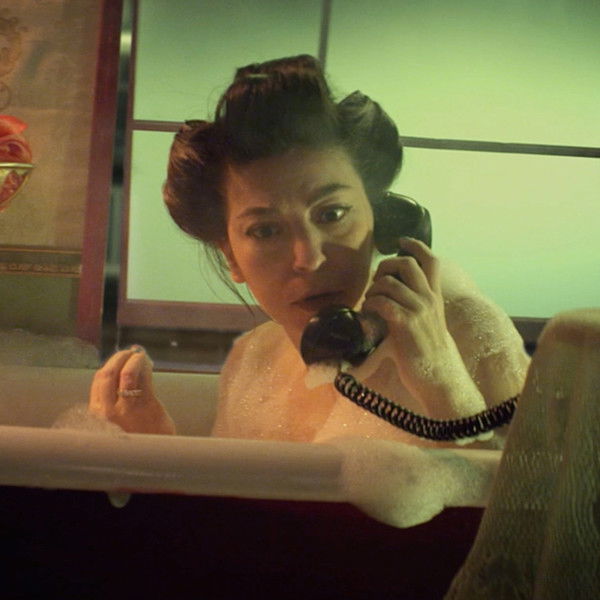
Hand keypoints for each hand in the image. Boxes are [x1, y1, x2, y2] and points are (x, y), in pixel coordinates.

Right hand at [88, 346, 175, 434]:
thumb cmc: (138, 438)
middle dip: (118, 358)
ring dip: (133, 359)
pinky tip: (148, 364)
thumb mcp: (116, 422)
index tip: (119, 359)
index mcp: (97, 415)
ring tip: (140, 356)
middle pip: (107, 374)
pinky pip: (143, 378)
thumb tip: (123, 367)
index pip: (98, 382)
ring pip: (126, 373)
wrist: (156, 456)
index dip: (109, 365)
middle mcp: (107, 412)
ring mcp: (126, 409)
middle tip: (129, 352)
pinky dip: (144, 366)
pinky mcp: (146, 406)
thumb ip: (115, 400)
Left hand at [361, 238, 483, 416]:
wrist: (441, 379)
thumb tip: (393, 304)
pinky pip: (382, 302)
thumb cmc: (431, 355)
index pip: (431, 261)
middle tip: (376, 281)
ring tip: (369, 303)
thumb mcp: (429, 325)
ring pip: (389, 282)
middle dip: (384, 266)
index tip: (401, 241)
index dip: (416, 246)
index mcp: (436, 297)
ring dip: (373, 290)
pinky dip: (369, 305)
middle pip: (406, 263)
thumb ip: (415, 310)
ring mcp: (419, 311)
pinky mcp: (406, 325)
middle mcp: (429, 299)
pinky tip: (367, 315)